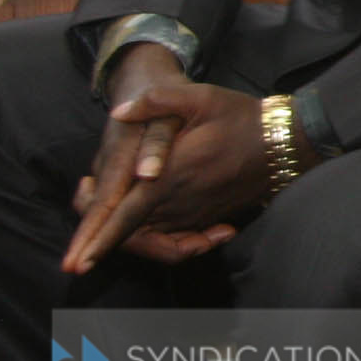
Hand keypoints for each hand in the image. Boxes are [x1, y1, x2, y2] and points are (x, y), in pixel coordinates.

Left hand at [65, 84, 269, 273]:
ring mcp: (192, 213)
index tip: (74, 263)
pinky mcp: (204, 217)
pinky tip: (147, 226)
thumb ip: (157, 101)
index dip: (95, 238)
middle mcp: (177, 203)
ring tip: (103, 228)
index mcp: (169, 177)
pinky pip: (173, 240)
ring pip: (149, 240)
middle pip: (130, 236)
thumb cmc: (242, 118)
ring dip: (126, 240)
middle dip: (101, 244)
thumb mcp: (201, 97)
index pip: (122, 215)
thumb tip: (119, 112)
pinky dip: (158, 242)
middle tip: (78, 251)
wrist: (285, 143)